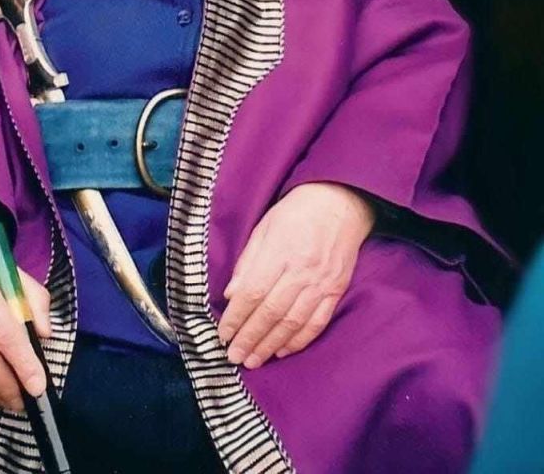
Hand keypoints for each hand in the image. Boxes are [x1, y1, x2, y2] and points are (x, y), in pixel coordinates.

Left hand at [218, 182, 373, 367]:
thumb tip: (231, 295)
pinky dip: (299, 340)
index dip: (236, 318)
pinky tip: (283, 350)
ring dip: (271, 345)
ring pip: (293, 323)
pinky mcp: (336, 290)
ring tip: (253, 359)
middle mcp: (302, 271)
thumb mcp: (264, 228)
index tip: (223, 334)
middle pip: (271, 312)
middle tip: (234, 356)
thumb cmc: (296, 212)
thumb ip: (247, 262)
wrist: (340, 203)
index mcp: (280, 252)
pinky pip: (317, 322)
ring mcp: (321, 283)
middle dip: (250, 338)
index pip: (253, 292)